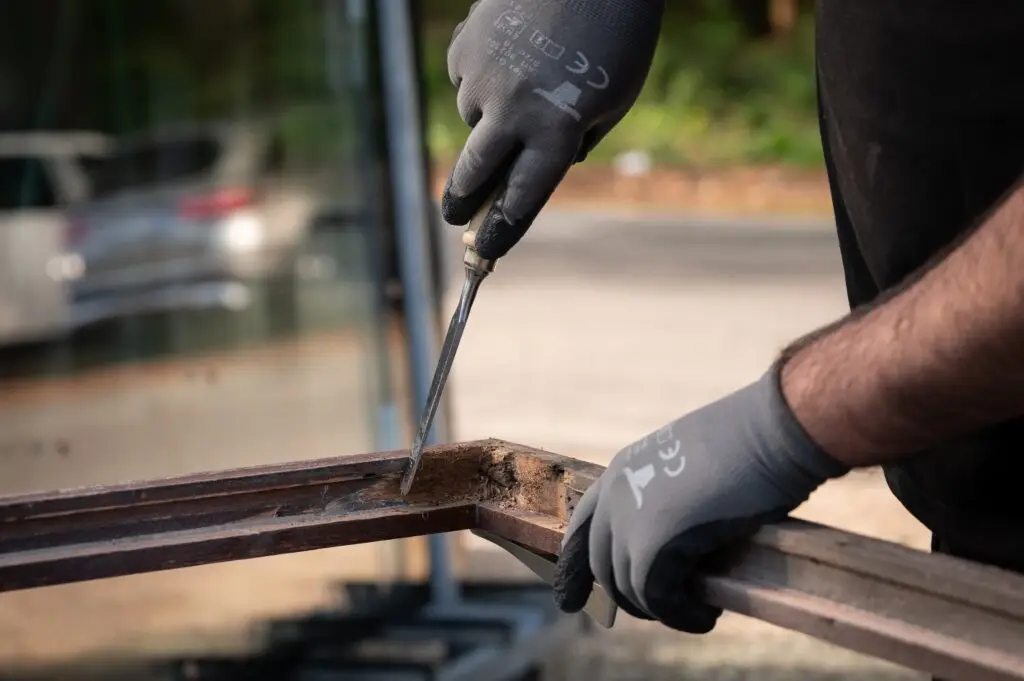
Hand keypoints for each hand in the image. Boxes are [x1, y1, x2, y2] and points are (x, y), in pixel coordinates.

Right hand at [442, 0, 664, 259]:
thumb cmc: (615, 36)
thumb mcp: (612, 100)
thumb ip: (573, 142)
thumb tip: (529, 170)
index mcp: (558, 131)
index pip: (521, 200)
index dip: (501, 232)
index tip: (486, 252)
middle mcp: (514, 110)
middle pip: (474, 175)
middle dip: (460, 203)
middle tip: (455, 217)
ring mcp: (484, 77)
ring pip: (472, 118)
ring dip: (490, 114)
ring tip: (528, 78)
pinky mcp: (465, 46)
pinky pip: (466, 77)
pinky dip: (484, 74)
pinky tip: (513, 49)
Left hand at [552, 366, 848, 632]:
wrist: (772, 432)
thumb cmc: (751, 440)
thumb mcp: (692, 464)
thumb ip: (671, 498)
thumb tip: (680, 538)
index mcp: (623, 471)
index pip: (582, 526)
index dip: (574, 566)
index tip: (567, 598)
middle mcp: (615, 496)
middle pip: (603, 564)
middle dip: (625, 596)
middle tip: (660, 610)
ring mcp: (629, 522)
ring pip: (628, 587)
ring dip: (661, 607)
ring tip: (697, 610)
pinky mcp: (653, 549)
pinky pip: (658, 599)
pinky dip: (682, 615)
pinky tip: (706, 616)